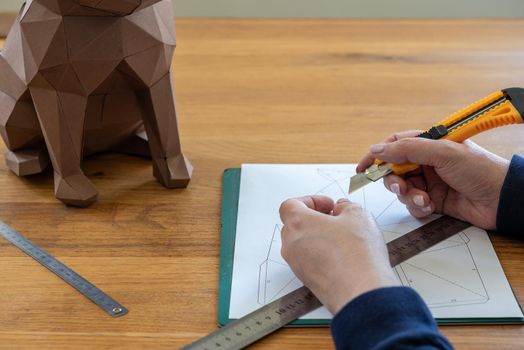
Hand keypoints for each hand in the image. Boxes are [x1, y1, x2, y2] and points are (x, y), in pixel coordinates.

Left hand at [279, 196, 398, 314]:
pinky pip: (308, 260)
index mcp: (297, 223)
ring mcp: (296, 264)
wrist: (361, 292)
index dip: (309, 201)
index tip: (327, 205)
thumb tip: (342, 208)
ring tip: (342, 238)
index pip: (290, 205)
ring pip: (300, 244)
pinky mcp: (306, 279)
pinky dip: (320, 254)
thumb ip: (346, 206)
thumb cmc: (356, 254)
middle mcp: (291, 244)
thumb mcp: (358, 215)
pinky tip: (342, 255)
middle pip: (294, 224)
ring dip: (317, 237)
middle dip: (314, 219)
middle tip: (335, 220)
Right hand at [357, 130, 509, 229]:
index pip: (395, 145)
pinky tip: (430, 207)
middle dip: (394, 181)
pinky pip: (413, 205)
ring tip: (423, 199)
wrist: (502, 199)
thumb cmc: (479, 169)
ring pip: (402, 189)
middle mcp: (427, 162)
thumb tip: (377, 150)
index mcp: (429, 144)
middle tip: (400, 188)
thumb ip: (407, 149)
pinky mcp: (434, 201)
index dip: (378, 155)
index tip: (364, 167)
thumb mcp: (442, 152)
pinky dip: (417, 207)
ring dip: (408, 196)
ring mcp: (430, 182)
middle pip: (395, 170)